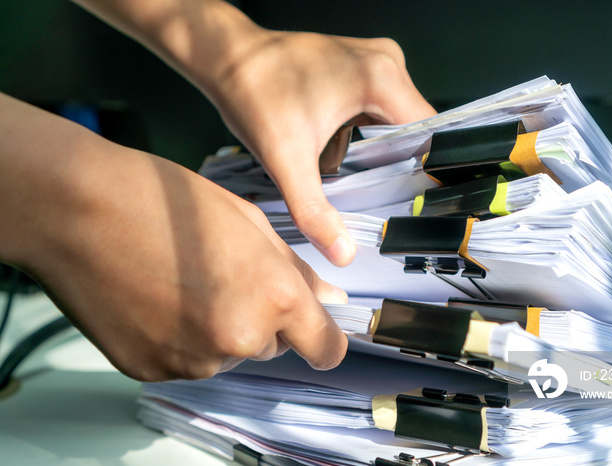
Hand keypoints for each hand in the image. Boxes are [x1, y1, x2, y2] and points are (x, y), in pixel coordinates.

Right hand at [0, 94, 347, 380]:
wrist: (77, 209)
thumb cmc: (162, 201)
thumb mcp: (250, 222)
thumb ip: (297, 270)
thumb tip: (330, 299)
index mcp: (274, 298)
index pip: (325, 348)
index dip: (322, 338)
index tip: (314, 329)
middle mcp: (239, 338)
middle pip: (272, 345)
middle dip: (260, 317)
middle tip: (223, 275)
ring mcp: (193, 360)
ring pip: (227, 353)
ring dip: (218, 328)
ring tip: (182, 281)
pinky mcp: (152, 369)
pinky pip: (186, 361)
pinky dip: (179, 338)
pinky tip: (156, 298)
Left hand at [206, 29, 436, 266]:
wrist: (226, 57)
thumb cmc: (253, 93)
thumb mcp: (286, 160)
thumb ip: (315, 210)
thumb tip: (342, 252)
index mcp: (380, 78)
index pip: (430, 135)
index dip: (425, 171)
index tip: (413, 199)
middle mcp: (385, 62)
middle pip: (416, 130)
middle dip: (397, 163)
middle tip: (373, 191)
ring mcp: (374, 60)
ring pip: (398, 119)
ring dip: (380, 148)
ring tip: (350, 165)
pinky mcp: (360, 65)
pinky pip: (380, 106)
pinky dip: (367, 131)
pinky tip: (339, 145)